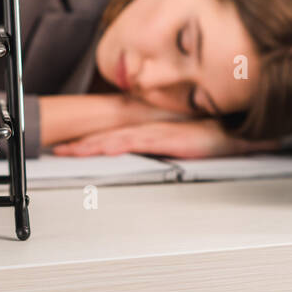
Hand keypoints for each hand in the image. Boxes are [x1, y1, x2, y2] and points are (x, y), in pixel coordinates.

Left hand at [52, 120, 274, 158]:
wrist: (233, 131)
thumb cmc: (211, 137)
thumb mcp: (177, 148)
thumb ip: (159, 153)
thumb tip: (144, 162)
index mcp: (148, 132)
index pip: (111, 136)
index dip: (88, 141)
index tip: (68, 147)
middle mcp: (147, 130)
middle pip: (107, 136)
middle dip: (81, 143)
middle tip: (58, 150)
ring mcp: (156, 133)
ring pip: (116, 138)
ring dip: (92, 145)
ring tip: (72, 151)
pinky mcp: (167, 139)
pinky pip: (138, 142)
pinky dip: (119, 144)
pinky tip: (105, 148)